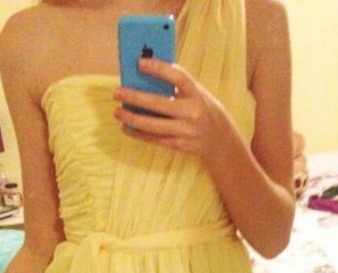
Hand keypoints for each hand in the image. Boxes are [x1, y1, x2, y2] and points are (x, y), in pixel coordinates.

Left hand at [112, 58, 230, 159]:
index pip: (178, 78)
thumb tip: (144, 76)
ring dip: (132, 119)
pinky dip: (139, 134)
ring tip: (117, 112)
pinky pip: (155, 139)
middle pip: (159, 104)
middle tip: (117, 92)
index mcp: (197, 94)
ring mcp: (186, 131)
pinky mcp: (180, 145)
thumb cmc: (202, 109)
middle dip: (135, 98)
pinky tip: (126, 128)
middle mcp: (192, 113)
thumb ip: (176, 86)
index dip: (159, 69)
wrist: (220, 139)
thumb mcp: (196, 94)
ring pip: (153, 125)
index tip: (140, 62)